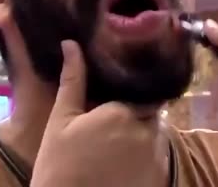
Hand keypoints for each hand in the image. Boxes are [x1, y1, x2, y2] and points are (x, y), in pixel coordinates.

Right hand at [30, 40, 165, 186]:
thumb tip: (71, 44)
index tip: (121, 92)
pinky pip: (159, 159)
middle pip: (152, 112)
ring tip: (118, 140)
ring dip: (143, 133)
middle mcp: (147, 132)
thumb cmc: (59, 165)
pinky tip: (123, 161)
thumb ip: (73, 81)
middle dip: (138, 112)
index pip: (144, 90)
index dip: (134, 90)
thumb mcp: (61, 120)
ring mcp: (156, 159)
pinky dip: (146, 157)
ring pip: (157, 134)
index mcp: (123, 111)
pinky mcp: (158, 180)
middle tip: (115, 118)